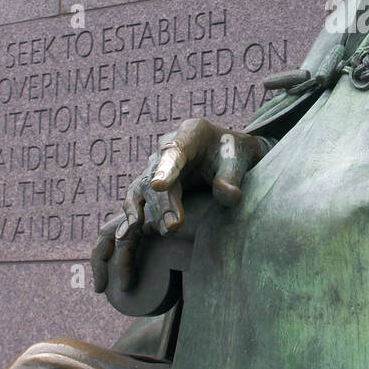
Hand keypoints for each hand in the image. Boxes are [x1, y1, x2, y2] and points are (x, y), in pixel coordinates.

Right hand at [91, 118, 270, 292]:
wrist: (226, 153)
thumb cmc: (233, 153)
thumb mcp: (240, 159)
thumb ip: (233, 177)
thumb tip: (229, 196)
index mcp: (191, 134)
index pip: (176, 151)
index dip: (166, 169)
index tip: (158, 186)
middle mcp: (167, 148)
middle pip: (157, 175)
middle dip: (163, 202)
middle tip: (173, 227)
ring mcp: (156, 166)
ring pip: (143, 189)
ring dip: (148, 212)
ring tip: (161, 232)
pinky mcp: (151, 184)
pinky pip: (137, 200)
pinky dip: (133, 216)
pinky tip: (127, 234)